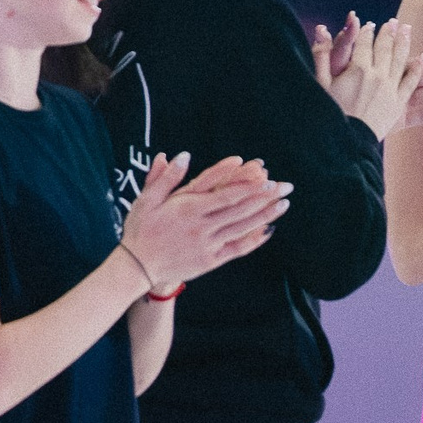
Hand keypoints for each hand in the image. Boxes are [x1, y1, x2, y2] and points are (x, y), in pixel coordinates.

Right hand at [120, 152, 290, 291]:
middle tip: (284, 186)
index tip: (265, 176)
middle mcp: (201, 226)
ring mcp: (208, 244)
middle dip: (265, 197)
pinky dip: (255, 239)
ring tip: (283, 203)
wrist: (137, 266)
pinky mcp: (211, 260)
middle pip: (240, 209)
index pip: (224, 194)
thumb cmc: (140, 229)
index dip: (247, 185)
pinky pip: (238, 248)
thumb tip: (183, 156)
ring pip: (243, 227)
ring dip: (265, 215)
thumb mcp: (146, 198)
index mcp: (186, 208)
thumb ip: (166, 177)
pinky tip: (268, 230)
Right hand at [315, 16, 421, 141]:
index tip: (371, 24)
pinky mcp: (398, 104)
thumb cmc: (328, 112)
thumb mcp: (320, 82)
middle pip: (386, 49)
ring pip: (402, 61)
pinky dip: (418, 69)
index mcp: (358, 69)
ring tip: (408, 31)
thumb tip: (321, 29)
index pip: (364, 45)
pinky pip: (412, 83)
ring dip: (405, 44)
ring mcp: (390, 89)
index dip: (367, 32)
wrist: (347, 141)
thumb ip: (322, 54)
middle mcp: (378, 76)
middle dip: (389, 34)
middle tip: (394, 22)